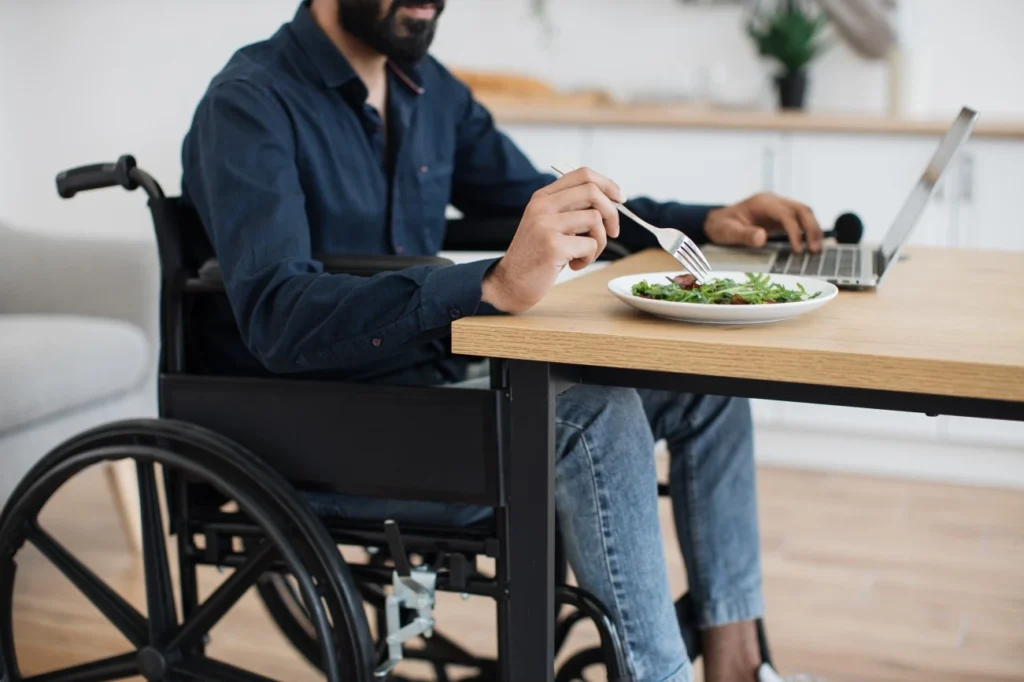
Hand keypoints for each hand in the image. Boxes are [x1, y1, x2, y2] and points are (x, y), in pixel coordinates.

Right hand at [482, 167, 623, 313]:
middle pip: (592, 191)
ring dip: (600, 240)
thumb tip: (612, 202)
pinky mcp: (552, 246)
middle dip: (612, 212)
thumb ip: (572, 209)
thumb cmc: (536, 256)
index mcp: (543, 196)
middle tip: (613, 232)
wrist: (511, 283)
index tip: (620, 199)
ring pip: (595, 218)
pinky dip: (589, 257)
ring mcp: (546, 224)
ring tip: (586, 254)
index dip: (608, 184)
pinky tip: (574, 265)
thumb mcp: (549, 224)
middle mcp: (542, 206)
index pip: (582, 175)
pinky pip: (590, 244)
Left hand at [704, 193, 823, 253]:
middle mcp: (773, 201)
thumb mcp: (727, 232)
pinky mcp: (781, 216)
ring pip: (804, 213)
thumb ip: (743, 235)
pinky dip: (808, 231)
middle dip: (811, 229)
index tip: (798, 250)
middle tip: (815, 251)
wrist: (718, 221)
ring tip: (817, 250)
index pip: (785, 214)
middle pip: (801, 210)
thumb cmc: (721, 226)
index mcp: (762, 202)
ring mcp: (778, 207)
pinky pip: (800, 220)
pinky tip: (812, 245)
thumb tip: (761, 238)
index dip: (795, 231)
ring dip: (813, 230)